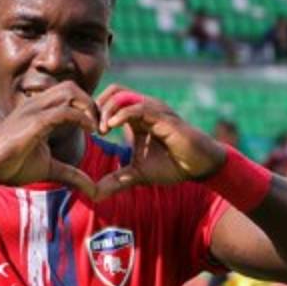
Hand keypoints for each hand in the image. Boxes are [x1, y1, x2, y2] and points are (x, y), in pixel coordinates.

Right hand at [0, 82, 99, 198]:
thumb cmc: (12, 166)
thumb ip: (72, 175)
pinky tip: (91, 132)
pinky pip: (65, 111)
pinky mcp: (34, 121)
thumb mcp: (50, 169)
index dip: (88, 108)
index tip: (98, 129)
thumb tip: (93, 190)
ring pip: (71, 92)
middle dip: (92, 104)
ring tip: (97, 129)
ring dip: (90, 108)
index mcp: (39, 110)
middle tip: (101, 127)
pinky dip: (83, 118)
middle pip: (73, 87)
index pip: (69, 95)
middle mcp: (37, 104)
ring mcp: (34, 110)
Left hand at [92, 85, 227, 200]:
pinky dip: (122, 114)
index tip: (87, 132)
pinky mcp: (163, 117)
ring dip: (107, 110)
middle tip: (91, 128)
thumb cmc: (171, 166)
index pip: (110, 101)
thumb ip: (116, 181)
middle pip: (113, 91)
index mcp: (136, 118)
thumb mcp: (137, 175)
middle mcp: (144, 109)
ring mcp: (154, 110)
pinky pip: (138, 107)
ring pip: (123, 95)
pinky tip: (111, 127)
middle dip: (98, 106)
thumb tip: (94, 195)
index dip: (95, 113)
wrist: (198, 166)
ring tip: (101, 130)